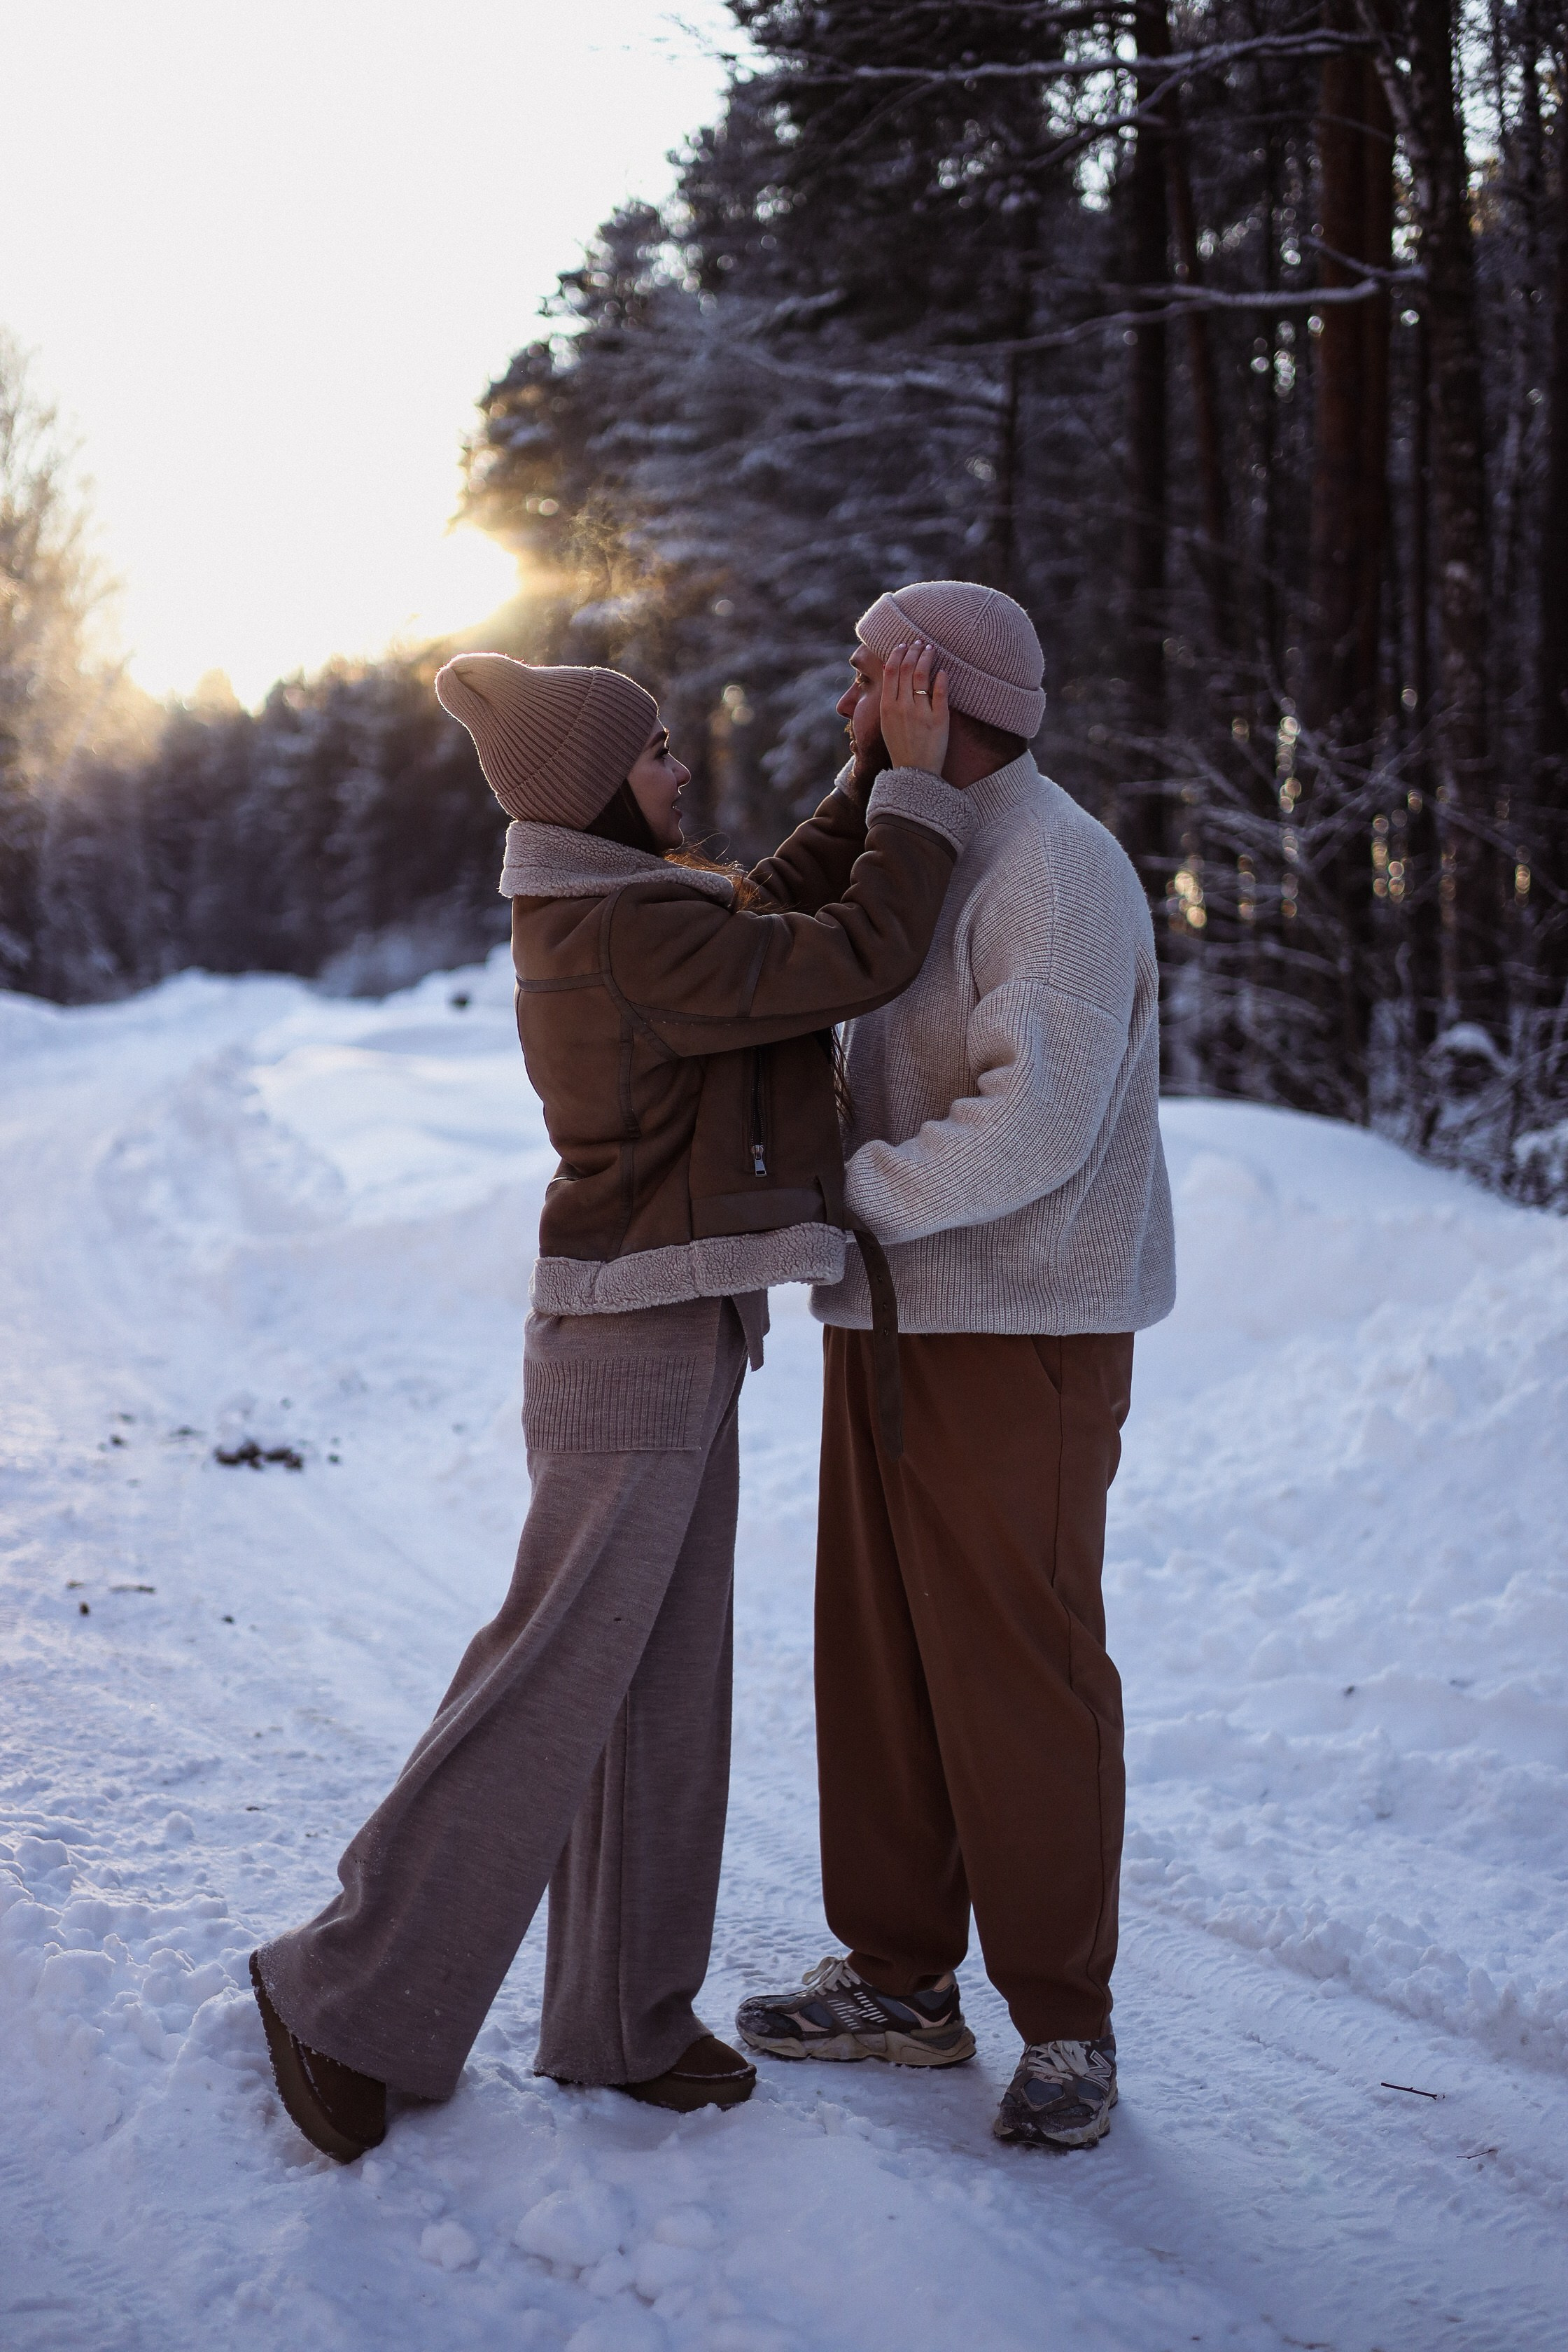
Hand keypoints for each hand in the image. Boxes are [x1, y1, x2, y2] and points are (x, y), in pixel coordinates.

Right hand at [877, 639, 949, 776]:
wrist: (915, 773)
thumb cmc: (901, 746)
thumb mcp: (887, 722)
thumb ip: (889, 697)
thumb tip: (890, 668)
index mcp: (887, 707)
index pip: (892, 670)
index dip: (899, 653)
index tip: (905, 644)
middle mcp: (902, 707)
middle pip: (908, 668)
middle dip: (914, 650)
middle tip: (921, 642)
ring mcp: (921, 713)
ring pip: (923, 675)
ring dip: (927, 657)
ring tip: (932, 649)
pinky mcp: (939, 719)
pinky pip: (940, 692)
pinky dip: (942, 677)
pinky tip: (943, 670)